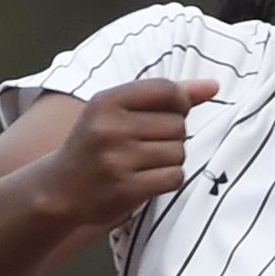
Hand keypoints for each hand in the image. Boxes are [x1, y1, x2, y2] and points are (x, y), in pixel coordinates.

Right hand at [32, 77, 215, 229]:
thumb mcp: (120, 111)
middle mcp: (109, 127)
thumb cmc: (98, 144)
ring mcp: (116, 159)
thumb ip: (167, 96)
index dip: (180, 103)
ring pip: (179, 153)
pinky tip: (148, 179)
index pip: (167, 90)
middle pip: (178, 125)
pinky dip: (169, 179)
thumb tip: (214, 86)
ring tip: (144, 162)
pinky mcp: (126, 189)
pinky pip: (174, 178)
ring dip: (171, 160)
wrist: (60, 188)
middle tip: (146, 145)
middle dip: (173, 136)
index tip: (170, 113)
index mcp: (107, 101)